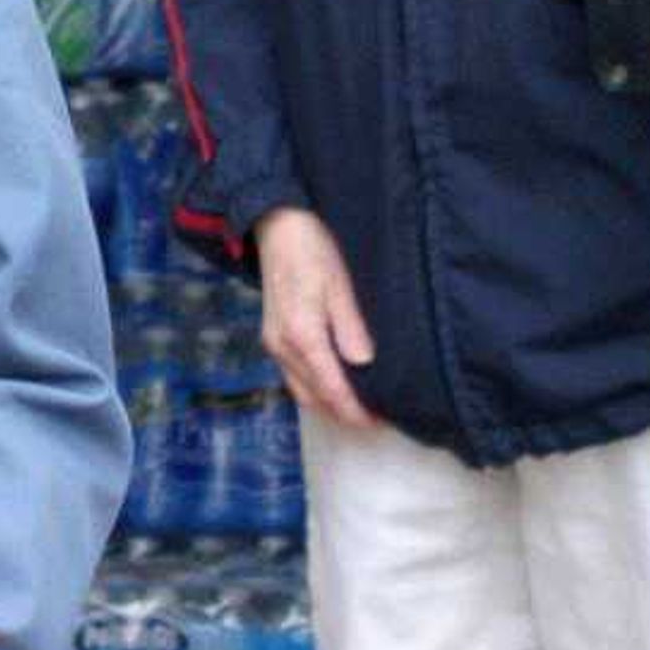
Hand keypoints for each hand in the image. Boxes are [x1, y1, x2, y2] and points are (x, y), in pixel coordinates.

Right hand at [253, 205, 376, 429]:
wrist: (275, 228)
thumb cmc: (312, 251)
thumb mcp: (340, 286)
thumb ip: (350, 328)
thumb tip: (363, 365)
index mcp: (302, 335)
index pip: (331, 388)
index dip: (354, 410)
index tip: (377, 421)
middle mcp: (282, 347)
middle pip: (314, 397)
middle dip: (342, 414)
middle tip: (374, 419)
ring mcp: (273, 344)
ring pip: (301, 391)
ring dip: (327, 405)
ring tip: (356, 408)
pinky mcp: (272, 338)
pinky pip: (293, 377)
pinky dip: (314, 389)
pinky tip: (332, 386)